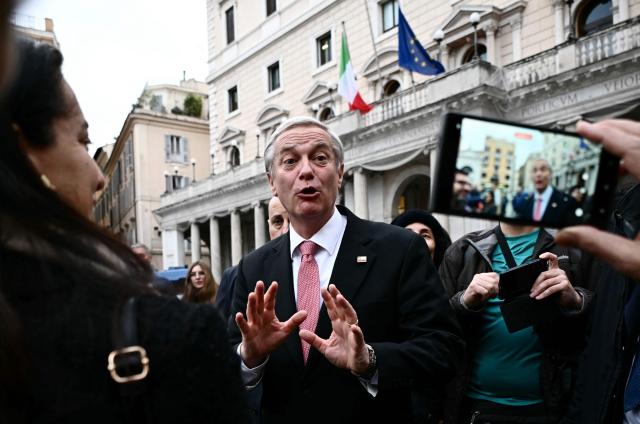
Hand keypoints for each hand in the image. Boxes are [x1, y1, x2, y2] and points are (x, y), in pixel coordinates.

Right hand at [235, 281, 306, 367]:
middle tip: (260, 283)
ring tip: (251, 295)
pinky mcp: (247, 333)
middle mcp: (259, 316)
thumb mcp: (284, 330)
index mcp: (268, 313)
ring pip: (251, 312)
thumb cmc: (271, 339)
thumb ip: (294, 321)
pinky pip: (243, 326)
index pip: (270, 301)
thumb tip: (306, 312)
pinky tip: (238, 315)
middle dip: (260, 294)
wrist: (260, 352)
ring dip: (251, 304)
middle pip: (259, 303)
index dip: (272, 293)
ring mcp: (252, 323)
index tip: (275, 283)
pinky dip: (240, 321)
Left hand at [298, 284, 368, 374]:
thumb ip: (313, 340)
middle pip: (342, 309)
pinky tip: (354, 327)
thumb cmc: (342, 354)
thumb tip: (300, 332)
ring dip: (346, 307)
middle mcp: (346, 326)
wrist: (354, 365)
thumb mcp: (324, 347)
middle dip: (337, 297)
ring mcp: (353, 333)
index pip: (333, 310)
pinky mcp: (358, 343)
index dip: (329, 300)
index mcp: (338, 325)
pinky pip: (358, 336)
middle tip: (331, 286)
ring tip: (341, 299)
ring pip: (351, 317)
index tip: (324, 289)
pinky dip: (357, 332)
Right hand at [462, 272, 498, 308]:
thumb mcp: (488, 288)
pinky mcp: (473, 286)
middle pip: (494, 282)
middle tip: (492, 296)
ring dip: (490, 294)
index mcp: (484, 275)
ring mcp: (476, 280)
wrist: (468, 299)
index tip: (496, 291)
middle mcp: (479, 276)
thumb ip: (494, 285)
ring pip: (490, 287)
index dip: (498, 284)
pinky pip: (485, 291)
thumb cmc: (480, 294)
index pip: (495, 276)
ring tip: (486, 297)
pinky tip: (482, 297)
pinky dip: (485, 296)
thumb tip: (501, 286)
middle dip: (495, 291)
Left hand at [530, 252, 581, 309]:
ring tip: (534, 295)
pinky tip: (539, 297)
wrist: (570, 298)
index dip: (547, 255)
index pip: (553, 258)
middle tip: (531, 291)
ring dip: (538, 290)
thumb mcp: (551, 283)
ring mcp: (563, 278)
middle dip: (536, 283)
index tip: (540, 257)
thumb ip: (545, 280)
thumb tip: (532, 284)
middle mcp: (560, 272)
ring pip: (546, 282)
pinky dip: (543, 294)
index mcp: (556, 269)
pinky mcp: (565, 285)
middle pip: (544, 274)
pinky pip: (551, 289)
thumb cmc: (559, 290)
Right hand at [556, 119, 639, 279]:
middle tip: (591, 130)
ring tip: (605, 143)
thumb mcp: (634, 260)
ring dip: (629, 139)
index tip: (585, 129)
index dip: (606, 136)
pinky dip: (639, 154)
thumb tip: (566, 234)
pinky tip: (626, 167)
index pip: (633, 151)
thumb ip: (597, 244)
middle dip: (616, 129)